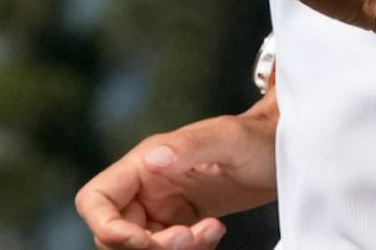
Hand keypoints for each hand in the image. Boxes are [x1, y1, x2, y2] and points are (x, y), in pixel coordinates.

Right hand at [73, 112, 276, 248]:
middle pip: (115, 233)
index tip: (144, 242)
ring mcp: (160, 208)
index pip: (95, 201)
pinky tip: (215, 232)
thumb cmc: (257, 137)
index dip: (108, 228)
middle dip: (148, 247)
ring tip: (210, 232)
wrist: (281, 150)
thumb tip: (151, 160)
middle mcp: (144, 186)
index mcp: (142, 163)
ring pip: (141, 248)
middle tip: (188, 238)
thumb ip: (189, 145)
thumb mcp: (229, 138)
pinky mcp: (179, 224)